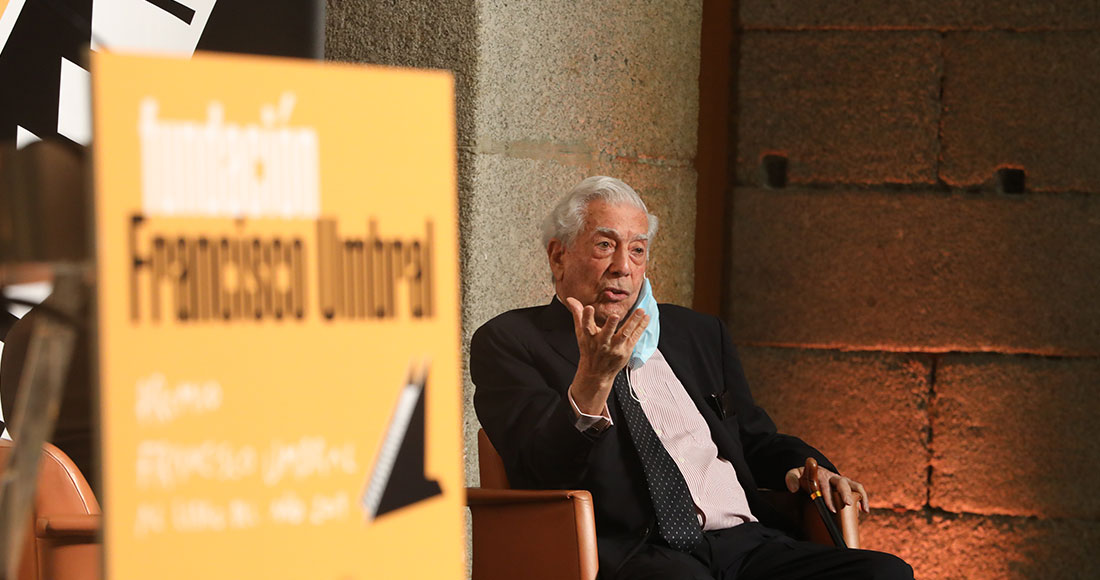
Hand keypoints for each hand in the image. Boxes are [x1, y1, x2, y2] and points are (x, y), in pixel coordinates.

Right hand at [564, 297, 648, 414]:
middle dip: (610, 325)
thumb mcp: (580, 333)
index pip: (586, 326)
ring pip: (625, 334)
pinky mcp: (625, 351)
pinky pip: (634, 337)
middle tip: (614, 316)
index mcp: (589, 337)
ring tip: (640, 311)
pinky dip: (641, 327)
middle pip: (606, 333)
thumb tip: (570, 299)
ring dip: (633, 322)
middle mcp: (602, 343)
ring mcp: (615, 348)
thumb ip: (578, 314)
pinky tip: (646, 317)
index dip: (586, 317)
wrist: (597, 372)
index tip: (589, 307)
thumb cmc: (588, 349)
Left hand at [785, 457, 869, 513]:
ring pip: (854, 485)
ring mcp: (841, 481)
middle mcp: (832, 477)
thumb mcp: (794, 474)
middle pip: (841, 483)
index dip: (827, 496)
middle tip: (848, 504)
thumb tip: (793, 488)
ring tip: (863, 510)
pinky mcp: (847, 486)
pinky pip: (857, 489)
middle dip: (845, 494)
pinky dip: (863, 498)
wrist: (810, 473)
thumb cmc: (802, 476)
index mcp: (819, 474)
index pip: (823, 485)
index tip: (830, 509)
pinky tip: (864, 510)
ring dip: (860, 495)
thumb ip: (791, 479)